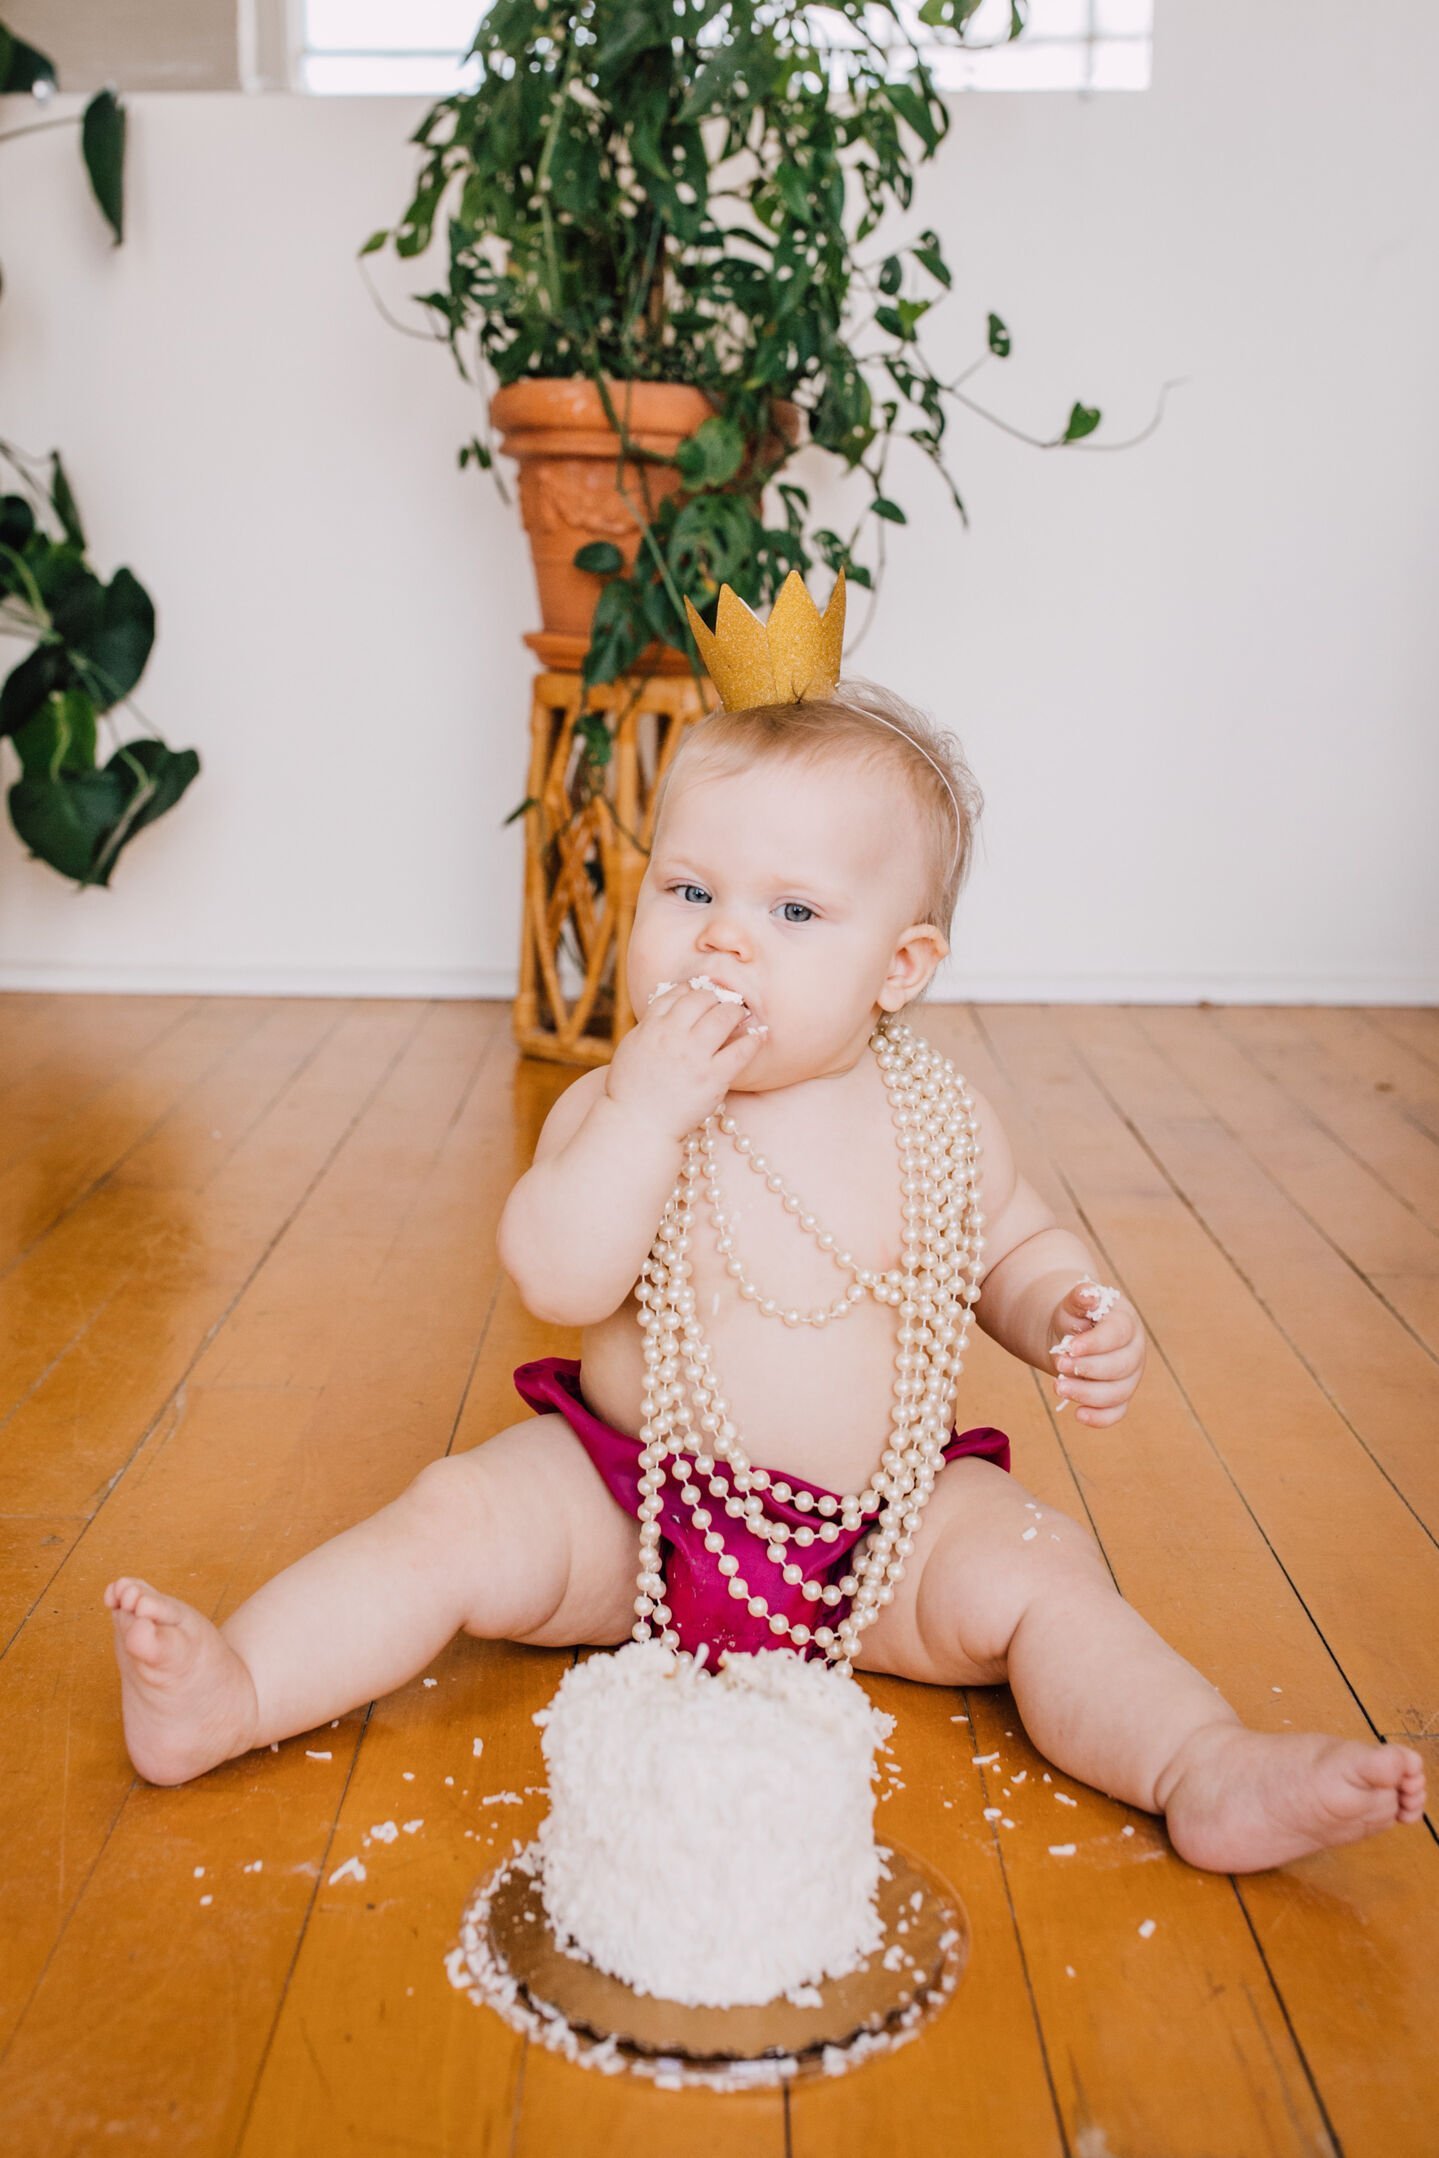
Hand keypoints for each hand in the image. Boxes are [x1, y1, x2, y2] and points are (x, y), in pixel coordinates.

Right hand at [606, 983, 765, 1142]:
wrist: (637, 1124)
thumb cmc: (631, 1088)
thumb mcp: (632, 1046)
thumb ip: (651, 1024)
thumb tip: (672, 1004)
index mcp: (652, 1026)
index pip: (678, 992)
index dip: (695, 989)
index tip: (705, 995)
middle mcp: (673, 1036)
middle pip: (703, 998)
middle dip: (718, 997)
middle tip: (727, 1003)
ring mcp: (695, 1056)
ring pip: (724, 1016)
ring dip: (736, 1011)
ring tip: (741, 1015)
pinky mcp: (713, 1078)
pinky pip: (741, 1050)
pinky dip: (753, 1039)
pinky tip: (758, 1036)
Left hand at [1046, 1277, 1145, 1425]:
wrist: (1074, 1333)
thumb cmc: (1077, 1316)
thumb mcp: (1074, 1303)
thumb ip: (1080, 1297)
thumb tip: (1087, 1294)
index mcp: (1126, 1322)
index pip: (1118, 1334)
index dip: (1095, 1343)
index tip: (1070, 1347)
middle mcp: (1134, 1351)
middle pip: (1122, 1366)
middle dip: (1089, 1369)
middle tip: (1060, 1364)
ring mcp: (1130, 1376)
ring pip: (1119, 1392)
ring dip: (1088, 1394)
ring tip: (1058, 1386)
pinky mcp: (1120, 1396)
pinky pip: (1117, 1412)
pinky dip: (1100, 1418)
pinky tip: (1078, 1414)